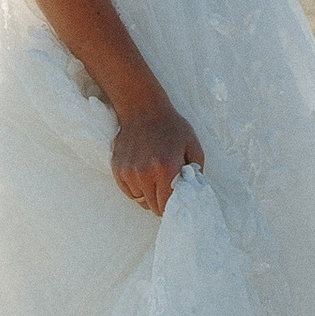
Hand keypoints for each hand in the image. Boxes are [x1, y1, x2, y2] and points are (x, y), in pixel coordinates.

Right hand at [111, 101, 204, 215]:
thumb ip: (197, 170)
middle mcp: (145, 173)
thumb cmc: (171, 127)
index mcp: (166, 169)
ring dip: (148, 196)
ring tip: (154, 181)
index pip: (167, 204)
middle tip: (166, 191)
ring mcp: (129, 172)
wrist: (143, 109)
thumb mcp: (193, 145)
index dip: (173, 206)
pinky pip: (128, 192)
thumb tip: (193, 190)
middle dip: (161, 203)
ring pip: (140, 200)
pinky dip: (136, 189)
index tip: (175, 202)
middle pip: (153, 206)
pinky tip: (143, 177)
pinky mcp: (117, 169)